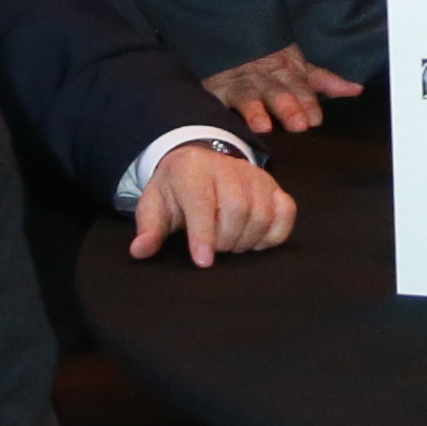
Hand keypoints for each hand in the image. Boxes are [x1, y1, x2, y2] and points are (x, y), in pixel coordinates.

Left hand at [130, 142, 293, 265]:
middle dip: (225, 240)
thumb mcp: (154, 205)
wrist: (200, 163)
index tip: (203, 262)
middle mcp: (229, 167)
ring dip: (247, 240)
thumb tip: (140, 251)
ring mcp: (256, 176)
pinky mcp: (275, 186)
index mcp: (193, 170)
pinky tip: (255, 241)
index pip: (202, 202)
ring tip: (230, 245)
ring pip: (262, 213)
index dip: (203, 234)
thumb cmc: (176, 190)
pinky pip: (286, 212)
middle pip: (237, 209)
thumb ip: (149, 228)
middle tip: (215, 249)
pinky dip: (274, 234)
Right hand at [203, 46, 354, 131]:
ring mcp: (240, 84)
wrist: (231, 40)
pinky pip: (217, 101)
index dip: (308, 103)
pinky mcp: (216, 91)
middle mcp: (265, 78)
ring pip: (250, 96)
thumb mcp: (300, 69)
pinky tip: (222, 123)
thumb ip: (327, 82)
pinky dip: (217, 112)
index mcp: (288, 72)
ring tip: (263, 126)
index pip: (302, 88)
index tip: (314, 119)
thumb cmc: (270, 64)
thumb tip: (357, 90)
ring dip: (256, 110)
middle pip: (279, 92)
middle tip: (298, 124)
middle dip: (288, 106)